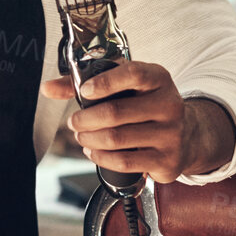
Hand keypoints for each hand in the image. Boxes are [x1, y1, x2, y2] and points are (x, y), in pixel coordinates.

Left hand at [40, 60, 233, 182]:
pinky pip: (124, 162)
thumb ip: (86, 83)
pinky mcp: (167, 161)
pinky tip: (94, 151)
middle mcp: (170, 105)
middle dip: (85, 119)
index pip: (133, 74)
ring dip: (89, 139)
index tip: (85, 91)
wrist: (188, 135)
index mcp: (159, 78)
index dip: (105, 83)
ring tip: (82, 136)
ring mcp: (171, 134)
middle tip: (74, 122)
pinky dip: (101, 158)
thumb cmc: (146, 105)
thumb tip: (48, 88)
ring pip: (117, 139)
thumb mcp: (126, 86)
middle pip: (116, 113)